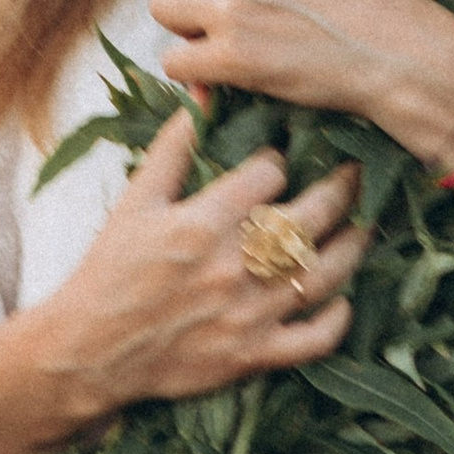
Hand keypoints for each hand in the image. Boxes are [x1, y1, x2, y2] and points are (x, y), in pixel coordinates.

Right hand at [34, 108, 367, 423]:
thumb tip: (201, 98)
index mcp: (203, 223)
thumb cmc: (110, 271)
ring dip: (352, 245)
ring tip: (364, 224)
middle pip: (310, 217)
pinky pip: (314, 338)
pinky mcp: (252, 355)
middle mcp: (233, 266)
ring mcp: (247, 314)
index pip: (268, 175)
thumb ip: (171, 149)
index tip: (278, 163)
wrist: (89, 350)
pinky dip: (337, 319)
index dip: (277, 162)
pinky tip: (343, 298)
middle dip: (340, 188)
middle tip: (354, 172)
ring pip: (323, 273)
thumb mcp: (134, 202)